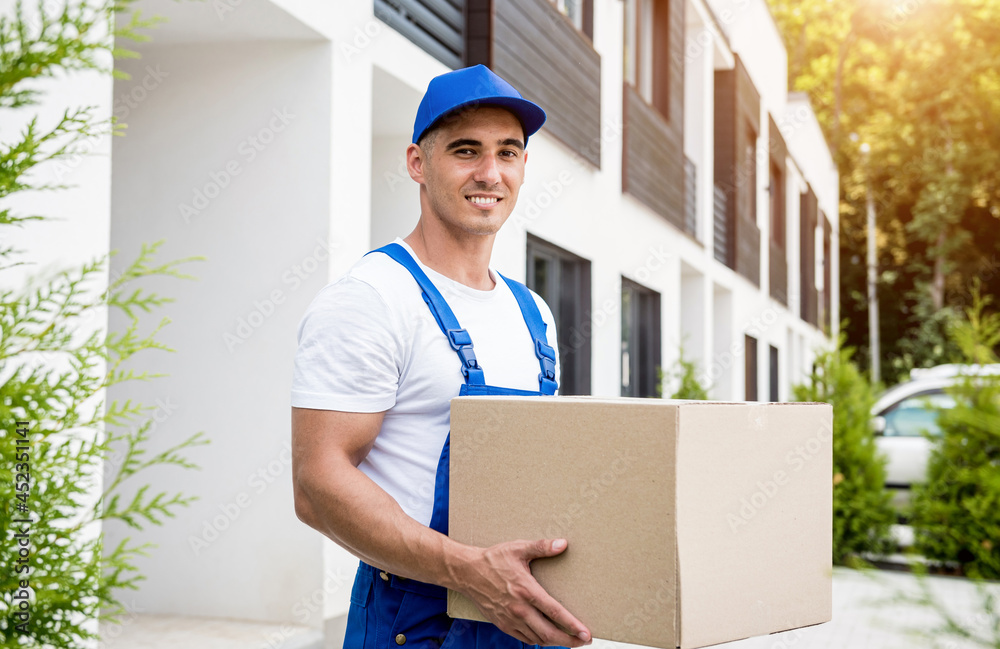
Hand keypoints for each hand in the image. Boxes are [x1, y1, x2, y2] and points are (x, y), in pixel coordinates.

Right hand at [458, 538, 591, 646]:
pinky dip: (537, 641)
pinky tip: (545, 638)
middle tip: (583, 641)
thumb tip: (562, 544)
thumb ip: (542, 547)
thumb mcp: (518, 548)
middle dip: (569, 640)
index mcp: (526, 590)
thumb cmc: (493, 559)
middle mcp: (519, 609)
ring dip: (554, 642)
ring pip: (537, 638)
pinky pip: (523, 638)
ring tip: (569, 640)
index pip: (555, 612)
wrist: (466, 572)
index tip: (586, 633)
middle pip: (548, 633)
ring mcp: (509, 619)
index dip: (572, 625)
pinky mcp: (502, 623)